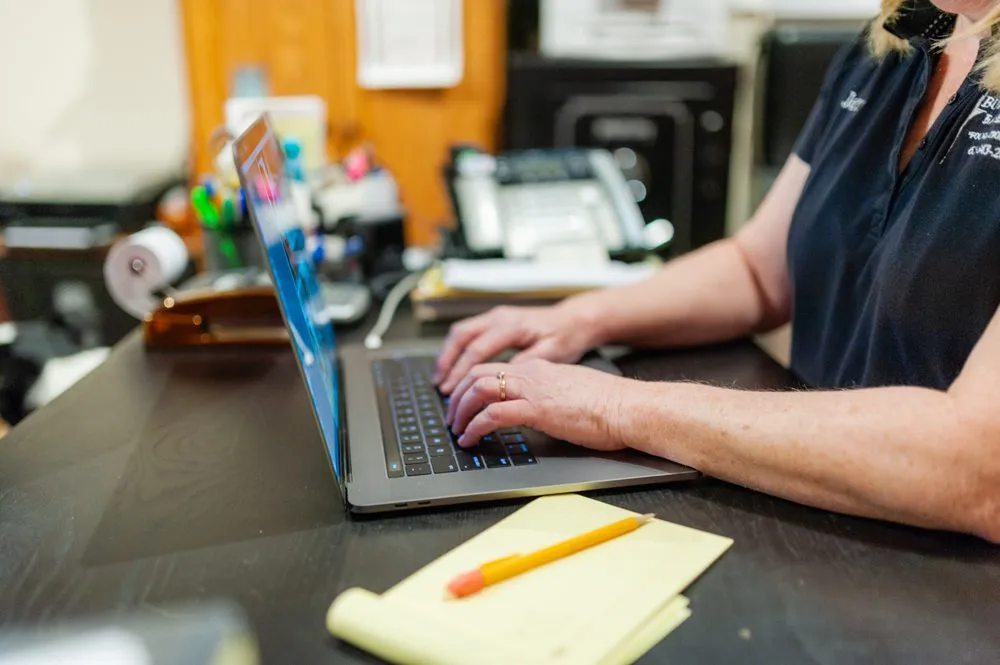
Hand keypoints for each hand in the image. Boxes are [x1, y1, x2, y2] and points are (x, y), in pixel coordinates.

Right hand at [433, 304, 598, 393]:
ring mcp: (496, 316)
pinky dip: (456, 348)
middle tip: (440, 386)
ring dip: (447, 354)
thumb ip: (526, 364)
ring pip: (460, 331)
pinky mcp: (496, 319)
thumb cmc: (566, 337)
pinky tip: (453, 364)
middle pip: (461, 336)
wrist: (575, 319)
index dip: (462, 372)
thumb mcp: (552, 353)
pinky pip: (468, 331)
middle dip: (447, 362)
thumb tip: (502, 378)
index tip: (451, 390)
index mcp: (511, 326)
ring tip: (441, 378)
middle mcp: (499, 317)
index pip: (477, 350)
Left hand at [444, 359, 632, 451]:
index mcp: (539, 368)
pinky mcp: (537, 409)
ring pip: (478, 389)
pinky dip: (475, 427)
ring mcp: (533, 389)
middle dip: (457, 396)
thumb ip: (549, 394)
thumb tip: (537, 408)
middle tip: (452, 417)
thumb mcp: (570, 391)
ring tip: (457, 429)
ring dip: (461, 410)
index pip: (493, 368)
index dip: (470, 385)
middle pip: (477, 374)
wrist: (628, 406)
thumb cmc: (608, 405)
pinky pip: (493, 414)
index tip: (463, 402)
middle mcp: (531, 373)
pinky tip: (471, 439)